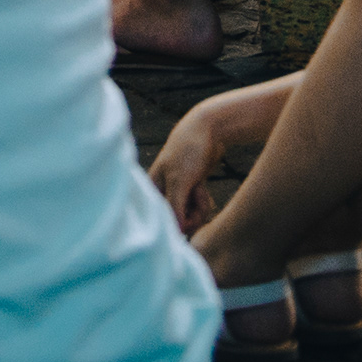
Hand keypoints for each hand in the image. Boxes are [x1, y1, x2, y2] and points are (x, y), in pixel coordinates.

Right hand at [144, 109, 223, 229]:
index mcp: (153, 188)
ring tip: (202, 192)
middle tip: (200, 201)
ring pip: (189, 215)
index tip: (188, 220)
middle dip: (191, 215)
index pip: (161, 218)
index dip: (176, 223)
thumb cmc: (188, 152)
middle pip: (177, 220)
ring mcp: (177, 192)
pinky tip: (204, 191)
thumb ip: (175, 207)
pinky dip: (202, 202)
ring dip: (199, 208)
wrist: (208, 130)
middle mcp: (163, 192)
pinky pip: (196, 208)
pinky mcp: (190, 191)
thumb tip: (176, 231)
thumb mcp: (180, 181)